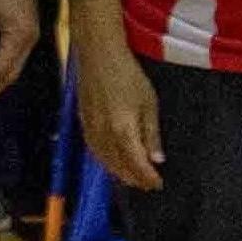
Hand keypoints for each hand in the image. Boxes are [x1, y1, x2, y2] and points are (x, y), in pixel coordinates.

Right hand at [73, 37, 162, 189]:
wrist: (99, 55)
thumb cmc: (127, 74)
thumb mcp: (149, 103)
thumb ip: (151, 134)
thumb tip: (157, 159)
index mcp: (123, 131)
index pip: (137, 165)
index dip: (148, 178)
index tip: (158, 184)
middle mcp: (105, 135)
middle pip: (120, 167)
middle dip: (135, 179)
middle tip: (148, 184)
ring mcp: (92, 130)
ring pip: (104, 162)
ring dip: (119, 174)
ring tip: (132, 179)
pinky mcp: (84, 123)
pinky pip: (94, 151)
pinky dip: (104, 162)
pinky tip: (111, 162)